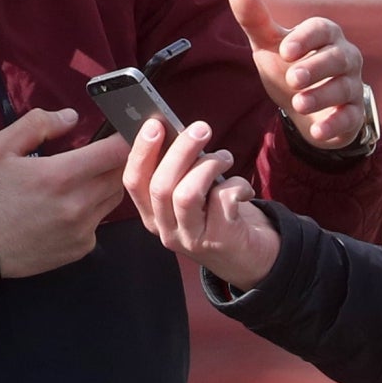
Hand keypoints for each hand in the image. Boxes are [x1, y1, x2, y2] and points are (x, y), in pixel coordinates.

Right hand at [0, 109, 129, 278]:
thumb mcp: (0, 146)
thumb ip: (38, 123)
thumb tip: (71, 117)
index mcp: (61, 175)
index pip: (116, 152)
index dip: (125, 138)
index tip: (123, 131)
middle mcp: (78, 204)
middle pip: (120, 175)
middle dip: (114, 161)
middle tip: (97, 154)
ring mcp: (82, 229)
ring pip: (113, 199)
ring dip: (105, 185)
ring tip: (80, 180)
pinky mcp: (80, 248)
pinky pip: (99, 223)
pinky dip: (92, 212)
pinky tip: (68, 208)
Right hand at [124, 116, 279, 290]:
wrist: (248, 257)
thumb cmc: (218, 215)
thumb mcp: (192, 195)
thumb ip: (180, 171)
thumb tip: (178, 132)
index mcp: (152, 214)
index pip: (133, 182)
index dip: (141, 152)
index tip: (155, 124)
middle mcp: (166, 229)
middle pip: (160, 185)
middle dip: (180, 150)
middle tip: (201, 129)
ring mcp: (190, 238)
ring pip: (186, 193)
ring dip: (208, 165)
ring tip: (224, 158)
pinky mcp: (217, 241)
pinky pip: (222, 200)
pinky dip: (237, 184)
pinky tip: (243, 189)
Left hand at [231, 0, 367, 149]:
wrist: (303, 105)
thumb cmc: (288, 66)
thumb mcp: (269, 45)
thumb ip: (255, 19)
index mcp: (325, 35)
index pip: (322, 30)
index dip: (306, 38)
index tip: (285, 50)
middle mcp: (345, 57)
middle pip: (338, 58)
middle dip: (315, 68)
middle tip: (292, 78)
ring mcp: (351, 86)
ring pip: (344, 88)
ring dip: (322, 96)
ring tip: (298, 103)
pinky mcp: (352, 114)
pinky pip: (350, 118)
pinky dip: (334, 125)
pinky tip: (316, 131)